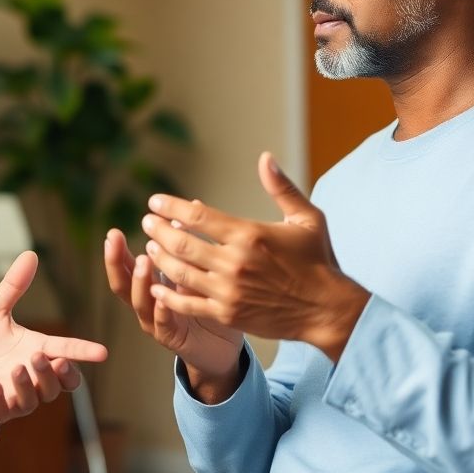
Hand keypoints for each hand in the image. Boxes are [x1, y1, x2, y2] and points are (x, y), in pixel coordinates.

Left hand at [0, 251, 108, 436]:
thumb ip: (14, 286)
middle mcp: (30, 376)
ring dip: (29, 385)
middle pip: (57, 382)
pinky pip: (2, 412)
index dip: (83, 352)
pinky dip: (1, 400)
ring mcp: (13, 396)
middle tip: (44, 358)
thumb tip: (32, 253)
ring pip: (34, 399)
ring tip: (17, 369)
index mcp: (35, 350)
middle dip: (55, 373)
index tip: (102, 352)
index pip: (66, 351)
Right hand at [104, 228, 242, 390]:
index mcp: (149, 286)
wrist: (222, 348)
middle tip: (113, 239)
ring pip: (140, 303)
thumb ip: (188, 247)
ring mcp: (156, 323)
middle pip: (122, 284)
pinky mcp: (173, 339)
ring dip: (140, 281)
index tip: (112, 232)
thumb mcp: (197, 272)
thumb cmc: (209, 306)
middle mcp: (147, 305)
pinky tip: (161, 298)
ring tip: (142, 260)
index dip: (117, 251)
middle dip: (115, 261)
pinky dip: (161, 310)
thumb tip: (189, 208)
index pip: (126, 266)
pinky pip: (163, 324)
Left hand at [142, 152, 370, 361]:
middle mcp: (234, 262)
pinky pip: (188, 304)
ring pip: (179, 272)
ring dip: (159, 258)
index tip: (155, 201)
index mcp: (249, 234)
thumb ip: (282, 188)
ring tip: (150, 248)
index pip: (198, 215)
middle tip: (147, 222)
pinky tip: (157, 287)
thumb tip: (265, 158)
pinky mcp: (227, 314)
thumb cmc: (318, 261)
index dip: (171, 206)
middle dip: (158, 230)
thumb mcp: (307, 219)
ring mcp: (228, 291)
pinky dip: (168, 294)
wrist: (326, 310)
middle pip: (181, 242)